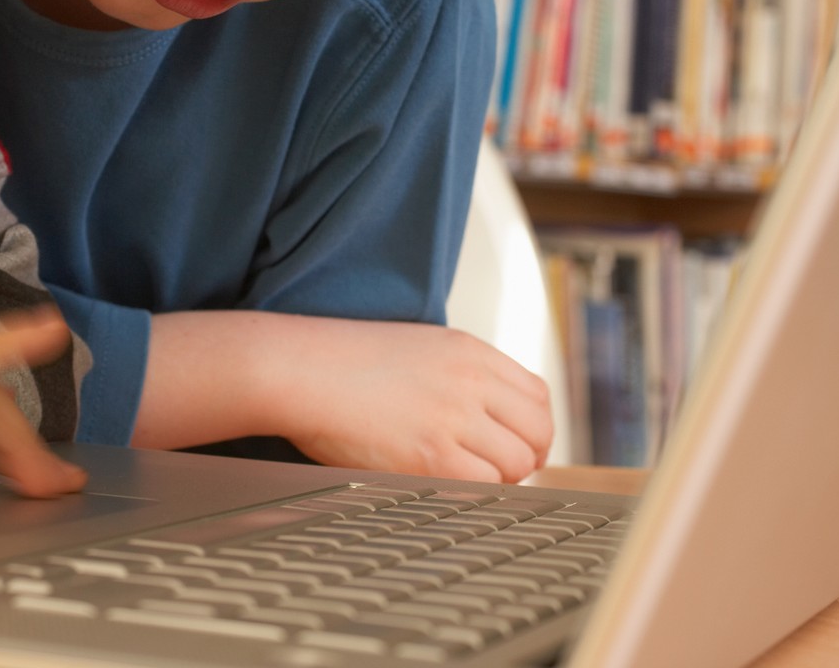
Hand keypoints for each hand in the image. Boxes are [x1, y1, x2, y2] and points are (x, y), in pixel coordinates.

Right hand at [266, 317, 552, 482]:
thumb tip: (486, 416)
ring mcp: (455, 417)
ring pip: (517, 463)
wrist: (300, 370)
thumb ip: (459, 374)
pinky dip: (473, 491)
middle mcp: (471, 381)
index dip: (533, 428)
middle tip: (499, 471)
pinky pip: (484, 485)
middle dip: (527, 457)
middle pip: (538, 431)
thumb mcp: (417, 347)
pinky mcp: (433, 455)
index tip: (517, 444)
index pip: (537, 395)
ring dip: (499, 478)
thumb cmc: (343, 362)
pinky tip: (442, 483)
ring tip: (462, 476)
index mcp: (469, 351)